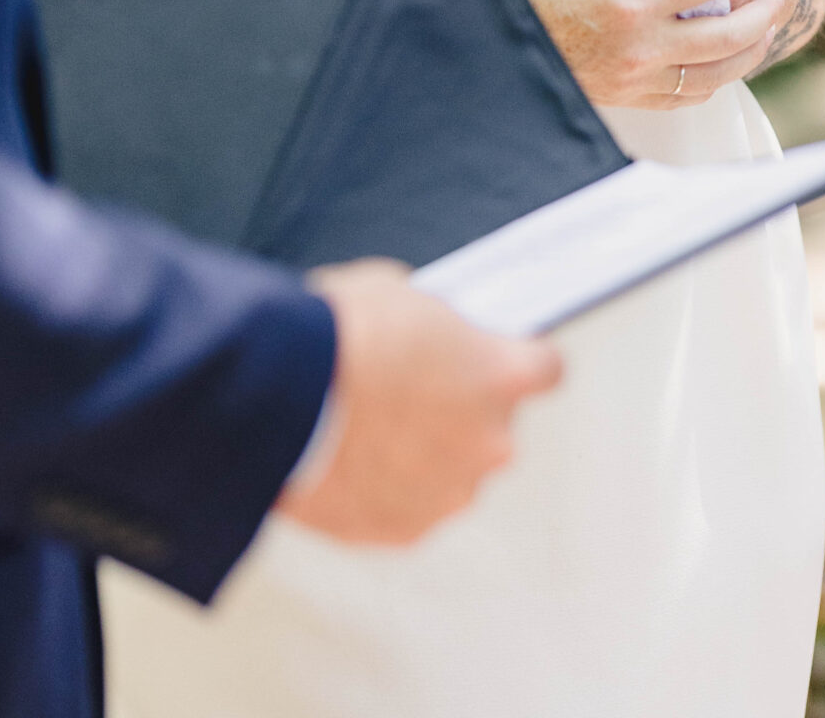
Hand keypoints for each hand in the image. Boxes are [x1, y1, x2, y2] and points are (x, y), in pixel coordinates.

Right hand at [278, 261, 560, 545]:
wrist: (279, 400)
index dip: (517, 362)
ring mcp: (447, 493)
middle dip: (460, 411)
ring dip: (424, 455)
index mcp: (501, 377)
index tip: (500, 362)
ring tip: (370, 427)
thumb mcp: (399, 294)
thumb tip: (427, 336)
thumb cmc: (339, 342)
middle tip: (410, 390)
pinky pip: (409, 506)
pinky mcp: (402, 531)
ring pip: (451, 471)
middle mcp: (488, 443)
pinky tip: (354, 459)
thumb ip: (436, 326)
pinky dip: (389, 490)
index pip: (545, 370)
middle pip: (493, 426)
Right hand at [508, 0, 785, 107]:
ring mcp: (631, 82)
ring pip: (713, 76)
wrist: (479, 43)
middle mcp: (637, 50)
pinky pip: (685, 98)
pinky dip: (712, 78)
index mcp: (627, 3)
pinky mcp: (622, 101)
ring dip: (747, 52)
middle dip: (762, 13)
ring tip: (762, 26)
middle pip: (726, 38)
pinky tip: (719, 58)